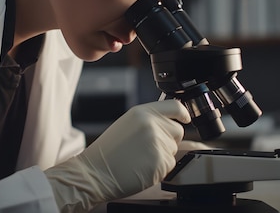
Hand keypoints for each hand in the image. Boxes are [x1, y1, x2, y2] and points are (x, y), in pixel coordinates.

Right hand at [45, 100, 189, 211]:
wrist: (94, 173)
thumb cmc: (107, 153)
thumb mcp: (127, 125)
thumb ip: (149, 120)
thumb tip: (169, 122)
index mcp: (142, 112)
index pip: (175, 106)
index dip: (183, 114)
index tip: (185, 118)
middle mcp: (152, 124)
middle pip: (178, 131)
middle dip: (169, 140)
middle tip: (147, 148)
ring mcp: (158, 143)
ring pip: (174, 150)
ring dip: (162, 156)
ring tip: (141, 159)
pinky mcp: (161, 161)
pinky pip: (170, 165)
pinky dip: (160, 169)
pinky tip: (143, 168)